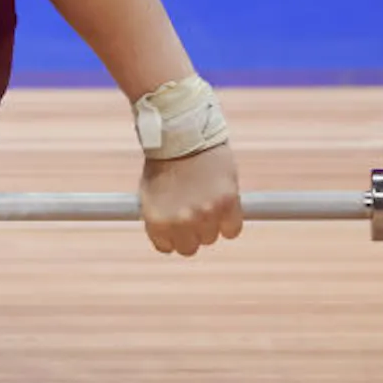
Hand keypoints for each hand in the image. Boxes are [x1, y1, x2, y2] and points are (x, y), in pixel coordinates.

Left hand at [137, 141, 241, 256]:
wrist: (184, 134)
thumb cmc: (164, 160)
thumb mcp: (149, 192)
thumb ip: (159, 218)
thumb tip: (166, 238)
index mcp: (156, 219)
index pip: (166, 248)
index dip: (171, 236)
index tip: (174, 226)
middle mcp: (180, 221)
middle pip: (189, 248)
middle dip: (190, 233)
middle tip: (190, 214)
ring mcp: (205, 214)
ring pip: (211, 238)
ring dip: (209, 224)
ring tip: (203, 200)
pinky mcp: (228, 204)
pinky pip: (232, 229)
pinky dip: (229, 221)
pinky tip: (222, 204)